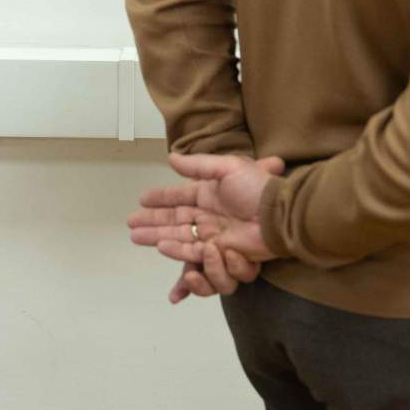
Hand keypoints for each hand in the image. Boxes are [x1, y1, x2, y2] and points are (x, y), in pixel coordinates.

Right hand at [127, 154, 283, 302]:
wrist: (279, 216)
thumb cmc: (258, 189)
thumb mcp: (228, 167)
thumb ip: (198, 165)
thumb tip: (171, 157)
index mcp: (210, 194)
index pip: (179, 196)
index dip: (160, 198)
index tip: (142, 199)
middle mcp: (208, 215)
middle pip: (173, 219)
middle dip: (151, 221)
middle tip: (131, 223)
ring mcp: (213, 234)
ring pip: (177, 236)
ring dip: (156, 236)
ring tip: (136, 235)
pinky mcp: (218, 252)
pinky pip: (192, 251)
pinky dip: (175, 250)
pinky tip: (161, 245)